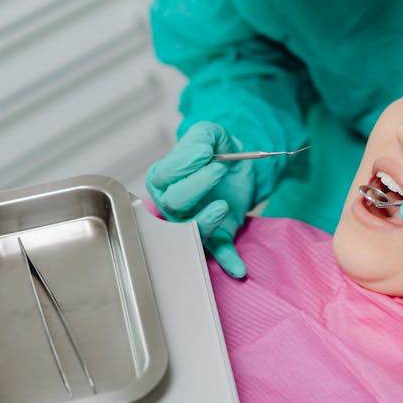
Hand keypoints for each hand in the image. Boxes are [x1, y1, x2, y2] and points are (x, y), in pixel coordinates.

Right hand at [146, 121, 258, 277]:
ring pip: (190, 229)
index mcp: (164, 177)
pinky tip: (238, 269)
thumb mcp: (208, 132)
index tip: (206, 152)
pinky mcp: (217, 234)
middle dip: (197, 186)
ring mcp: (193, 221)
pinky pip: (217, 251)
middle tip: (220, 169)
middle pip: (174, 204)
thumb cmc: (216, 149)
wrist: (239, 163)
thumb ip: (200, 137)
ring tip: (223, 206)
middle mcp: (173, 204)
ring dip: (205, 222)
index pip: (163, 178)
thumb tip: (200, 152)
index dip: (184, 166)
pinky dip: (227, 261)